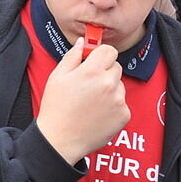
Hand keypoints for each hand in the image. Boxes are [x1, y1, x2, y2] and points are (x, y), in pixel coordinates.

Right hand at [36, 38, 129, 165]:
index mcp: (92, 71)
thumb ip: (72, 56)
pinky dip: (113, 105)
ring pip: (119, 85)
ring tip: (91, 101)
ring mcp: (119, 100)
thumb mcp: (57, 77)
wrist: (61, 138)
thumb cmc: (56, 107)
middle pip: (116, 67)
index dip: (101, 54)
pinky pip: (122, 102)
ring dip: (109, 88)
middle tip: (88, 84)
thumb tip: (82, 43)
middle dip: (104, 71)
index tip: (94, 59)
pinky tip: (97, 112)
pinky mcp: (124, 115)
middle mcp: (109, 84)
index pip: (109, 50)